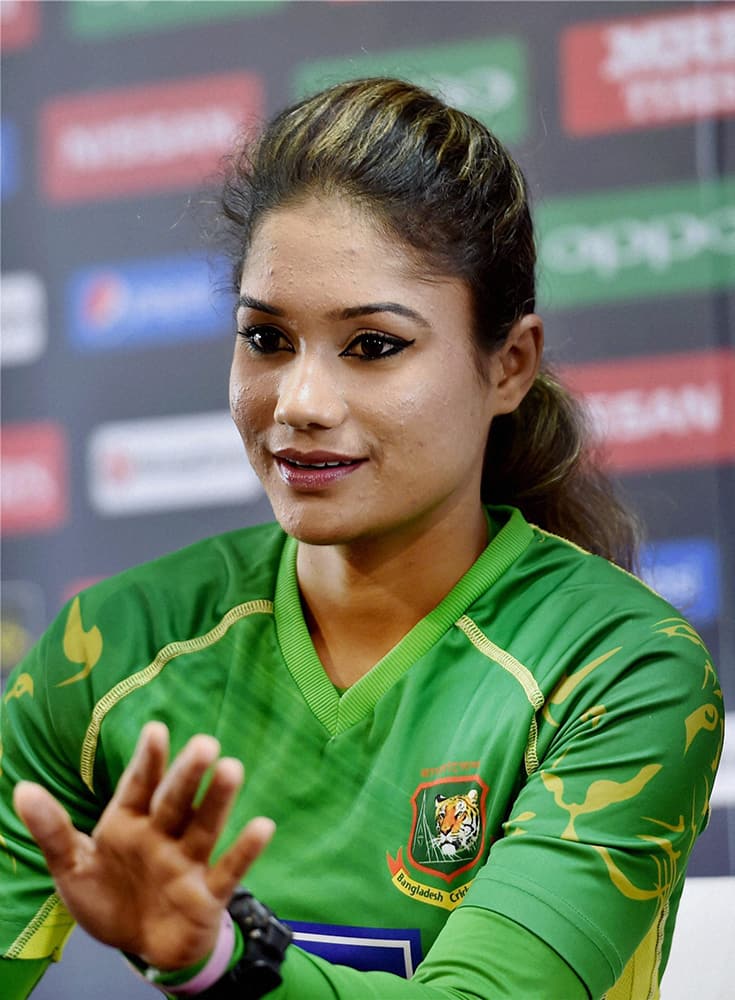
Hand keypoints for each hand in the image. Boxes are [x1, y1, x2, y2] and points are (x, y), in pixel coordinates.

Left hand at [13, 721, 274, 969]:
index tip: (155, 730)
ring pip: (204, 827)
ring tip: (232, 769)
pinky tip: (263, 826)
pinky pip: (228, 871)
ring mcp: (187, 862)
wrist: (142, 946)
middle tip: (205, 744)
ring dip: (218, 800)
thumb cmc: (110, 898)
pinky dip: (245, 851)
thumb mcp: (72, 868)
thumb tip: (21, 789)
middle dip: (187, 774)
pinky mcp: (207, 894)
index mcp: (129, 822)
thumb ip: (52, 830)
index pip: (139, 786)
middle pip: (176, 801)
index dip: (148, 760)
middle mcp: (162, 835)